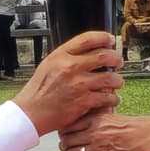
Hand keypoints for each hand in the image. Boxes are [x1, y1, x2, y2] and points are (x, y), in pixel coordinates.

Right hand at [10, 31, 124, 138]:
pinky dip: (113, 99)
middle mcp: (70, 67)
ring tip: (117, 83)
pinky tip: (112, 99)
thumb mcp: (48, 65)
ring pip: (110, 78)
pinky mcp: (83, 102)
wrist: (31, 113)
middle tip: (118, 62)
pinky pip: (107, 98)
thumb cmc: (38, 91)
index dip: (103, 37)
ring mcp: (78, 85)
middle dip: (116, 58)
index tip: (110, 40)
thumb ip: (66, 57)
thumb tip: (88, 52)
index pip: (87, 39)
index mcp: (60, 55)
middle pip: (104, 56)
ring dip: (117, 80)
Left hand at [70, 111, 149, 150]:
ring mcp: (100, 147)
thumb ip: (99, 119)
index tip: (67, 138)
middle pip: (66, 141)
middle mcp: (94, 132)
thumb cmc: (138, 126)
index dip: (64, 134)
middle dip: (65, 148)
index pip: (67, 126)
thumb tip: (89, 122)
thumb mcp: (114, 117)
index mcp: (96, 119)